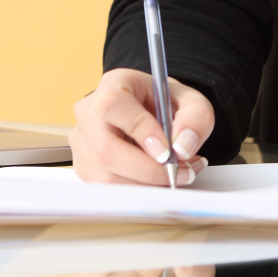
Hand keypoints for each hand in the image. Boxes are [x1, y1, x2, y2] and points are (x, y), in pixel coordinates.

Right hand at [71, 68, 213, 184]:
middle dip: (149, 170)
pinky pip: (110, 189)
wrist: (150, 113)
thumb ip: (195, 118)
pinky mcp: (85, 168)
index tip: (168, 151)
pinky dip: (139, 190)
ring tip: (176, 173)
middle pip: (105, 150)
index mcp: (112, 85)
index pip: (113, 105)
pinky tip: (158, 179)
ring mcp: (82, 143)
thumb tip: (182, 148)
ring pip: (108, 176)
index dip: (140, 131)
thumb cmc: (165, 105)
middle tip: (180, 171)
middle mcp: (88, 113)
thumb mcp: (191, 101)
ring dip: (148, 184)